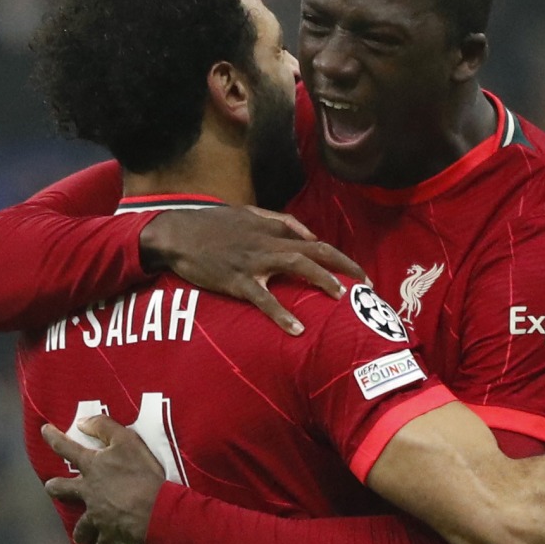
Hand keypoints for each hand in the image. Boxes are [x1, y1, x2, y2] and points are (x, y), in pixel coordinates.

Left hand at [42, 415, 164, 543]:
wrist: (155, 509)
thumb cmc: (142, 472)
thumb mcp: (127, 440)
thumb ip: (105, 428)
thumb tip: (82, 422)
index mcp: (92, 467)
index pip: (68, 448)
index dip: (54, 438)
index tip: (43, 430)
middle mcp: (89, 491)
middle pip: (63, 490)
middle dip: (56, 488)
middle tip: (50, 488)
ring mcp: (97, 515)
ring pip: (80, 526)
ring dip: (80, 531)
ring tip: (80, 536)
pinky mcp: (109, 534)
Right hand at [140, 206, 366, 334]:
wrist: (177, 234)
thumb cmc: (212, 225)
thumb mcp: (247, 214)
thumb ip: (279, 222)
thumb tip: (309, 235)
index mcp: (271, 229)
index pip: (315, 240)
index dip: (340, 256)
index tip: (359, 274)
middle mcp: (268, 242)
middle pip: (316, 250)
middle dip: (345, 266)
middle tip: (367, 285)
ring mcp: (253, 260)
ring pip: (296, 265)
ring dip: (321, 279)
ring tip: (341, 297)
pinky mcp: (237, 280)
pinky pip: (264, 298)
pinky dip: (281, 313)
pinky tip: (297, 329)